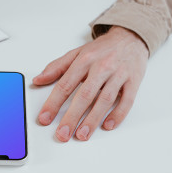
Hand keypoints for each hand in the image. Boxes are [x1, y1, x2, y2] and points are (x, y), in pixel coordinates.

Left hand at [33, 26, 148, 141]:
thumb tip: (38, 79)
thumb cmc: (102, 49)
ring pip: (104, 100)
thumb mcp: (76, 53)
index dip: (53, 103)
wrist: (130, 37)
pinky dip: (117, 115)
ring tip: (82, 135)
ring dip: (93, 120)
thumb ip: (56, 67)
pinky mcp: (133, 81)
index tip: (45, 118)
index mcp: (84, 60)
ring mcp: (118, 74)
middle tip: (63, 134)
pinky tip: (107, 125)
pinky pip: (126, 101)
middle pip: (84, 95)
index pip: (65, 85)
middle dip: (72, 117)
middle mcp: (101, 67)